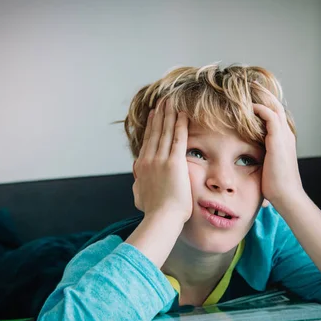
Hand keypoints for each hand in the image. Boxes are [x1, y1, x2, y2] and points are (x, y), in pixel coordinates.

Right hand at [133, 99, 191, 223]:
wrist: (161, 218)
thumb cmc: (153, 212)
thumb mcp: (139, 196)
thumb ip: (138, 184)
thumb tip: (137, 179)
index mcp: (141, 167)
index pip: (148, 141)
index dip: (151, 126)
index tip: (154, 115)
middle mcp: (149, 160)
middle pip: (155, 132)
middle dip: (159, 115)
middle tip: (162, 101)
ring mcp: (160, 160)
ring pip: (165, 131)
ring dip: (168, 114)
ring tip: (171, 102)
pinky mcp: (174, 162)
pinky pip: (178, 138)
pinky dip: (180, 124)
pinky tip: (183, 114)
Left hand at [252, 82, 303, 205]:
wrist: (286, 195)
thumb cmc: (275, 186)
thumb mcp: (266, 167)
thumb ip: (260, 157)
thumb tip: (248, 159)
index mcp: (283, 139)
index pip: (275, 114)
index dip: (264, 103)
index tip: (250, 96)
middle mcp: (286, 134)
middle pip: (276, 105)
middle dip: (263, 93)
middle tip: (250, 83)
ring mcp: (283, 136)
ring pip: (273, 106)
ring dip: (260, 96)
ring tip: (247, 87)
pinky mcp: (278, 139)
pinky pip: (269, 116)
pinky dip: (258, 108)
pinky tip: (247, 106)